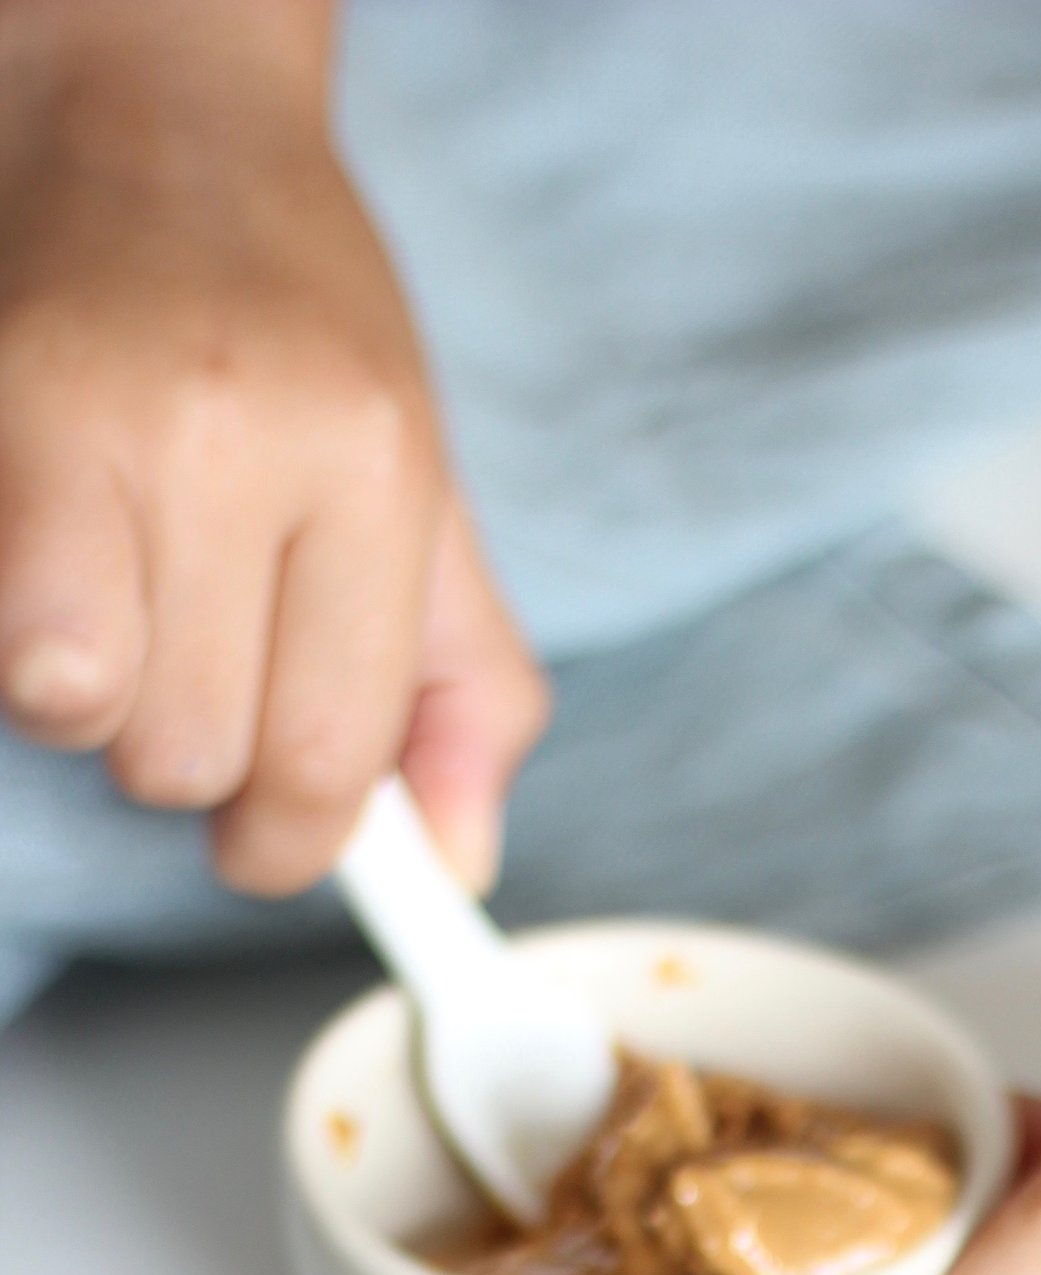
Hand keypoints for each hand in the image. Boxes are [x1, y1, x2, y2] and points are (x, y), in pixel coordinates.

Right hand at [0, 0, 546, 893]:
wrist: (162, 114)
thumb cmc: (301, 327)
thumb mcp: (424, 494)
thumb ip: (463, 685)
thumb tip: (461, 861)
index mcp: (370, 463)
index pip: (327, 754)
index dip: (292, 842)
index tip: (271, 838)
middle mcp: (231, 435)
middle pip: (189, 751)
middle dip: (188, 757)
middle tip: (196, 664)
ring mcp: (87, 414)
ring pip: (73, 704)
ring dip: (94, 699)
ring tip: (121, 604)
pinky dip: (24, 639)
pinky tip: (56, 572)